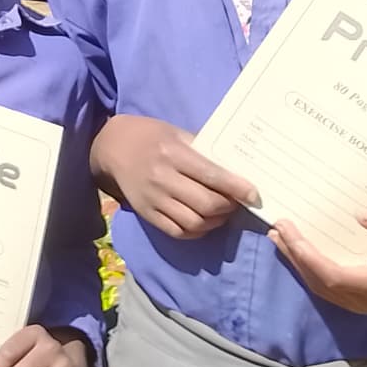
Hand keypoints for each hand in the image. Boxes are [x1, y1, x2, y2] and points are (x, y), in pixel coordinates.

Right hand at [91, 115, 257, 238]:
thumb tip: (237, 169)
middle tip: (237, 202)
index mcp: (173, 153)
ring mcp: (154, 199)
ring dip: (216, 221)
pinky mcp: (147, 214)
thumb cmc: (151, 135)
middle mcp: (163, 178)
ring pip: (194, 222)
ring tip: (222, 213)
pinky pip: (178, 232)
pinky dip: (198, 231)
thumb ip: (203, 151)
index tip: (254, 195)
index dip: (237, 188)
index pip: (212, 176)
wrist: (112, 147)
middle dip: (229, 207)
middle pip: (206, 204)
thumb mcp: (177, 133)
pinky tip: (204, 221)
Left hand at [272, 210, 366, 313]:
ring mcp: (358, 302)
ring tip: (278, 236)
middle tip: (278, 228)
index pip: (331, 275)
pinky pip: (323, 284)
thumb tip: (360, 214)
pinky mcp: (353, 297)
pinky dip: (305, 266)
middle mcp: (364, 300)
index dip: (306, 256)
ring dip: (296, 261)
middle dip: (295, 255)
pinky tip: (292, 248)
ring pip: (318, 285)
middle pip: (319, 281)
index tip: (288, 231)